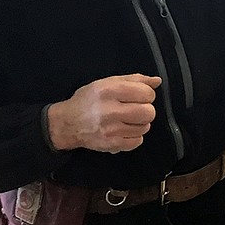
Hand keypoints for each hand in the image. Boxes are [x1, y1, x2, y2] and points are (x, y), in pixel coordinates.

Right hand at [46, 74, 161, 152]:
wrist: (68, 123)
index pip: (146, 93)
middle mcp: (109, 110)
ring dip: (140, 123)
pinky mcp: (111, 144)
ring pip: (145, 127)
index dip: (147, 94)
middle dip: (146, 110)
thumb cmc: (88, 100)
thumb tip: (156, 81)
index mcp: (109, 91)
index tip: (140, 96)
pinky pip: (137, 141)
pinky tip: (124, 130)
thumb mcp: (107, 82)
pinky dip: (134, 136)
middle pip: (148, 112)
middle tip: (135, 109)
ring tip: (127, 120)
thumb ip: (134, 80)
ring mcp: (110, 129)